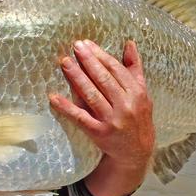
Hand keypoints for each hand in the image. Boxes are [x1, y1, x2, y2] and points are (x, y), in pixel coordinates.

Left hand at [49, 40, 154, 195]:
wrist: (136, 152)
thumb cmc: (137, 116)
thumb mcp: (141, 93)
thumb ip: (134, 68)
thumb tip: (129, 43)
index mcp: (137, 93)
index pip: (115, 69)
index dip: (100, 55)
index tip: (86, 44)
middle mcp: (125, 105)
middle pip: (103, 79)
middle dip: (88, 61)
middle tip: (75, 47)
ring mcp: (112, 120)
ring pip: (92, 95)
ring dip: (77, 77)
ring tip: (65, 63)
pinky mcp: (99, 133)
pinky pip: (80, 118)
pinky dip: (67, 107)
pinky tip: (54, 97)